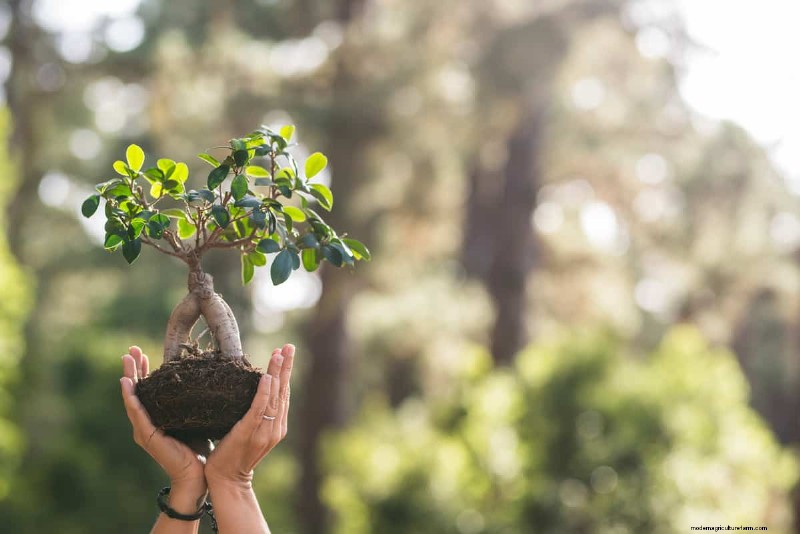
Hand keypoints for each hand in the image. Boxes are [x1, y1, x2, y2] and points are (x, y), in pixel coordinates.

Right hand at [120, 346, 207, 511]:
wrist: (197, 475)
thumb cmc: (199, 447)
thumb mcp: (195, 417)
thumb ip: (193, 402)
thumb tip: (205, 378)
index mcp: (156, 417)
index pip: (148, 389)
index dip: (144, 370)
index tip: (142, 352)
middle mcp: (146, 422)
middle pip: (136, 390)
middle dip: (133, 369)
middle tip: (131, 349)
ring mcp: (144, 429)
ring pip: (133, 398)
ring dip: (129, 378)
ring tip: (127, 360)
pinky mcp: (147, 436)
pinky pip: (137, 413)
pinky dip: (131, 398)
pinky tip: (126, 384)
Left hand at [205, 344, 294, 488]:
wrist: (228, 481)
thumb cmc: (234, 455)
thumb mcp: (250, 432)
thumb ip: (256, 415)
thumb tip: (254, 391)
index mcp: (278, 426)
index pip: (284, 394)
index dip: (285, 372)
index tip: (285, 352)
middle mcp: (276, 428)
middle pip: (283, 391)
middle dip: (286, 367)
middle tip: (289, 346)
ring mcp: (264, 431)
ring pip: (274, 397)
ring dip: (277, 373)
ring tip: (278, 353)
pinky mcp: (249, 433)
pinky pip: (258, 409)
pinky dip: (264, 393)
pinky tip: (267, 378)